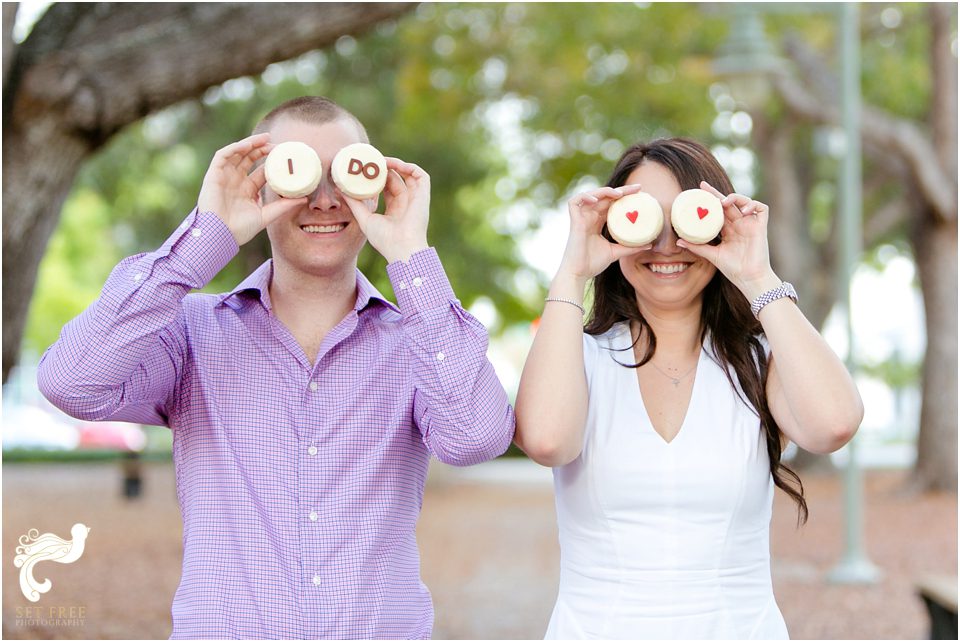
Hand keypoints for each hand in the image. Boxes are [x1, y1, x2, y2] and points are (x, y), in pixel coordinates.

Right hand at [196, 133, 306, 244]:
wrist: (219, 236)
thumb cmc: (240, 230)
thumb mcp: (266, 216)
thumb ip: (283, 206)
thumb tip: (304, 199)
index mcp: (248, 190)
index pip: (262, 171)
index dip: (272, 162)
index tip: (286, 156)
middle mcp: (236, 181)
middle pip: (250, 158)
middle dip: (262, 149)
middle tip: (277, 144)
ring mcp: (224, 177)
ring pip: (237, 153)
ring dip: (250, 144)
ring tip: (265, 139)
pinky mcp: (213, 175)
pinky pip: (222, 156)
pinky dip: (234, 148)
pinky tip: (247, 145)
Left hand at [342, 158, 428, 262]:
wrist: (402, 248)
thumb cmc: (385, 240)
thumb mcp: (365, 218)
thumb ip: (354, 204)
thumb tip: (340, 190)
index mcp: (395, 209)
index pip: (386, 187)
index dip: (378, 176)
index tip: (366, 168)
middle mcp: (406, 202)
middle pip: (396, 178)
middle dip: (384, 168)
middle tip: (371, 160)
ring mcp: (416, 198)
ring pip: (408, 174)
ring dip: (395, 164)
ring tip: (381, 160)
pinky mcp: (424, 195)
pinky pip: (420, 175)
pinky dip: (409, 167)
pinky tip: (395, 164)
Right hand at [557, 184, 649, 282]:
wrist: (578, 273)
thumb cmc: (593, 264)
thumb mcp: (616, 252)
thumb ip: (630, 247)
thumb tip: (650, 245)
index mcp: (598, 222)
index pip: (612, 203)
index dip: (624, 196)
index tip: (640, 192)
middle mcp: (590, 217)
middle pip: (605, 197)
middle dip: (621, 190)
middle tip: (637, 188)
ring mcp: (581, 218)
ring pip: (591, 195)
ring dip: (605, 191)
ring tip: (619, 194)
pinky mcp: (574, 221)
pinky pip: (575, 202)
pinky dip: (584, 197)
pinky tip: (596, 199)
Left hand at [676, 181, 779, 298]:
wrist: (749, 279)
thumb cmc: (733, 268)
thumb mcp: (711, 255)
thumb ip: (696, 247)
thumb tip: (678, 242)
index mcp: (728, 229)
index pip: (718, 210)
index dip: (711, 200)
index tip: (698, 191)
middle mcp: (739, 224)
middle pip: (729, 203)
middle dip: (717, 194)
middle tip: (704, 187)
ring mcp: (750, 224)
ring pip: (745, 201)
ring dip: (735, 198)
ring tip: (724, 202)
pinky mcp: (761, 227)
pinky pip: (762, 208)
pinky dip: (753, 204)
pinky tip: (743, 210)